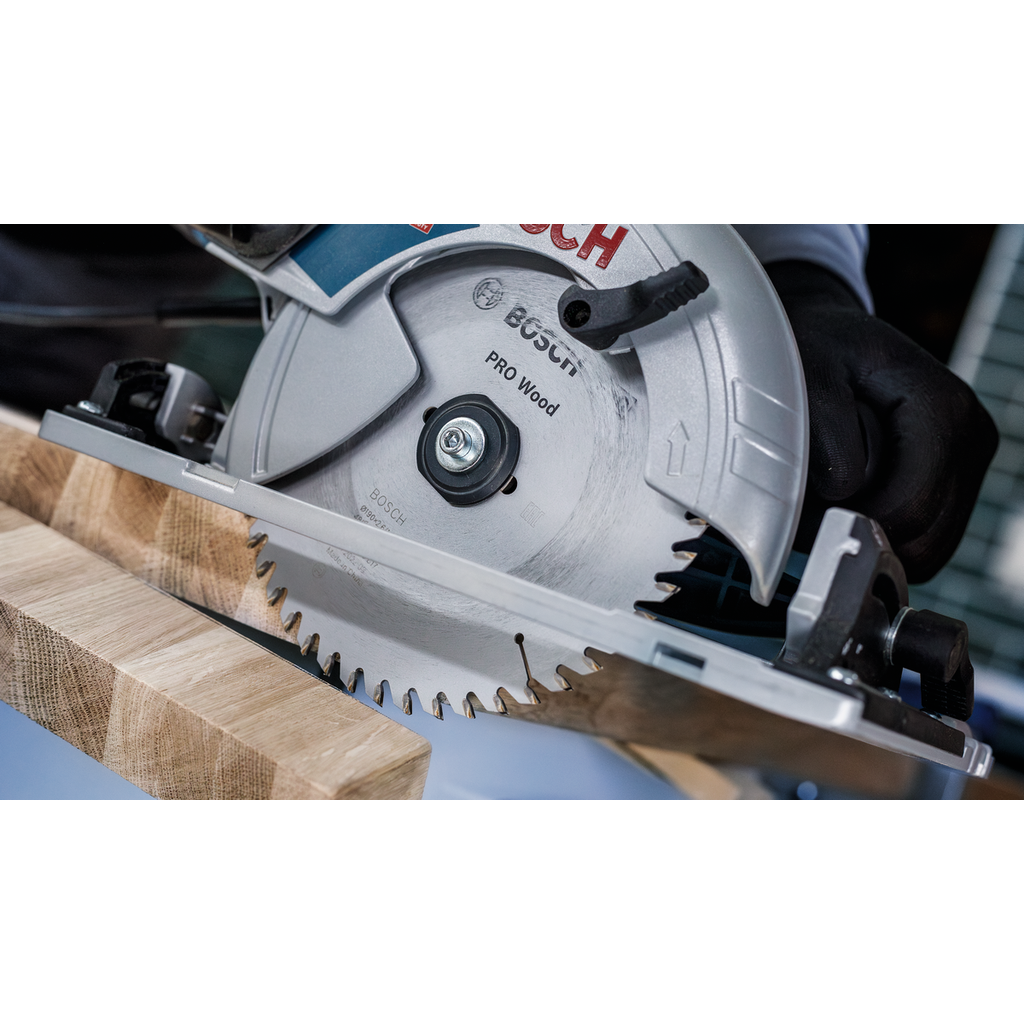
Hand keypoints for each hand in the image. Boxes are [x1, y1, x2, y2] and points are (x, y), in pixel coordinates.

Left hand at [765, 259, 997, 582]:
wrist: (831, 338)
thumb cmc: (816, 351)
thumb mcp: (805, 374)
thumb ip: (822, 434)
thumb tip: (841, 493)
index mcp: (942, 406)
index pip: (910, 508)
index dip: (853, 525)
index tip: (805, 512)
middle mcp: (970, 436)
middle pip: (925, 538)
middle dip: (864, 535)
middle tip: (811, 508)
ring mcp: (969, 462)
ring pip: (926, 547)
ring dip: (873, 537)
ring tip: (829, 497)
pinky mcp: (956, 483)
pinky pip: (922, 540)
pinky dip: (882, 533)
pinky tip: (850, 501)